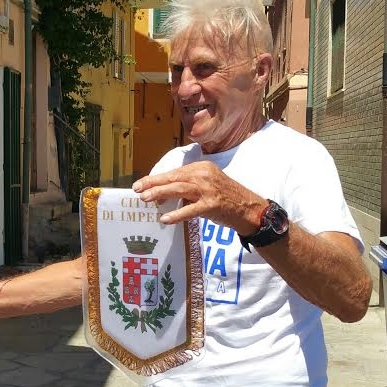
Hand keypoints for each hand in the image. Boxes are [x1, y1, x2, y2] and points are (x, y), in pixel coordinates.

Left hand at [132, 161, 265, 233]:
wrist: (249, 208)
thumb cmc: (225, 197)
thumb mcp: (206, 184)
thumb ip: (187, 186)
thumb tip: (161, 194)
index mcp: (202, 168)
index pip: (175, 172)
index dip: (156, 179)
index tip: (141, 184)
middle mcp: (205, 175)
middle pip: (174, 178)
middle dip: (153, 183)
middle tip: (137, 190)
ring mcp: (209, 190)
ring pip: (179, 189)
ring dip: (160, 194)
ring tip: (145, 199)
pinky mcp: (212, 205)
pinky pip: (190, 209)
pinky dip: (177, 214)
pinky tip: (165, 219)